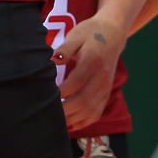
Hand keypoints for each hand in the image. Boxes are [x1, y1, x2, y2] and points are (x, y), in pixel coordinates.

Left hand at [55, 16, 125, 131]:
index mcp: (92, 62)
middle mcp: (101, 78)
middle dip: (64, 110)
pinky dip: (82, 122)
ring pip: (89, 111)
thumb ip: (64, 49)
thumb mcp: (76, 35)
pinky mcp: (106, 95)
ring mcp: (105, 89)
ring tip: (53, 121)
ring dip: (71, 119)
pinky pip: (95, 114)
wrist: (112, 34)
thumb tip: (52, 60)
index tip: (45, 95)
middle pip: (83, 101)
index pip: (76, 82)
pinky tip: (68, 124)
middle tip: (45, 113)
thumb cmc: (90, 33)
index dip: (61, 91)